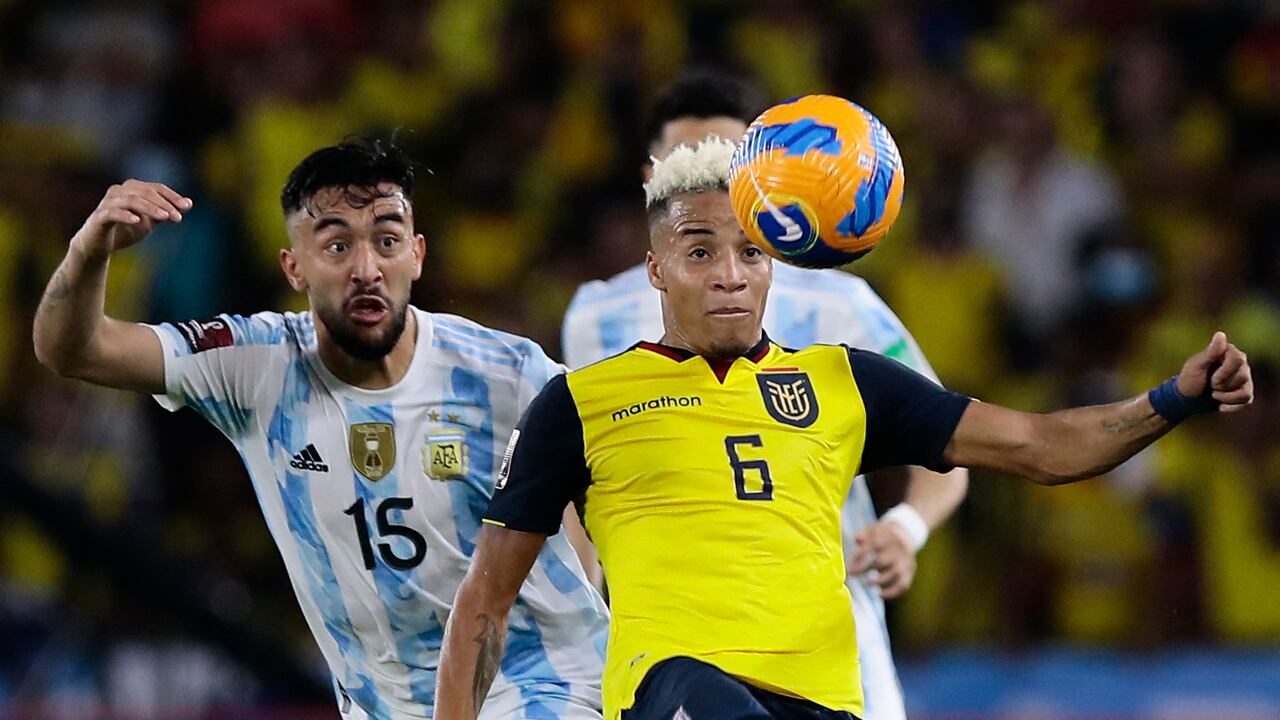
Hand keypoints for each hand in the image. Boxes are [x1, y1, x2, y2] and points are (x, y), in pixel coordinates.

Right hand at [71, 180, 191, 257]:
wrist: (99, 246)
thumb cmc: (125, 230)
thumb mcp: (149, 222)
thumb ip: (165, 212)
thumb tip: (188, 204)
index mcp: (132, 189)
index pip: (156, 188)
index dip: (172, 196)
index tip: (187, 207)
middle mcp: (119, 191)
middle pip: (145, 192)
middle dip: (164, 204)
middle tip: (178, 217)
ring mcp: (107, 203)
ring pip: (131, 199)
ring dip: (150, 208)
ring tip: (164, 217)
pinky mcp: (98, 216)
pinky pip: (112, 212)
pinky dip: (126, 215)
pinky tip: (137, 221)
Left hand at [848, 519, 916, 598]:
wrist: (907, 535)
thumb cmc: (882, 535)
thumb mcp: (874, 530)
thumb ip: (864, 535)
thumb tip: (857, 540)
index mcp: (889, 537)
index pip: (873, 545)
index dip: (860, 554)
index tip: (849, 561)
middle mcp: (899, 550)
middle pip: (881, 561)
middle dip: (863, 568)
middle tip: (851, 573)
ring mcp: (905, 562)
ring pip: (892, 574)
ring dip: (877, 581)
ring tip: (864, 583)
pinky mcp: (909, 573)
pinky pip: (902, 585)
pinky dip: (891, 592)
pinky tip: (879, 594)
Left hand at [1177, 331, 1253, 413]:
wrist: (1187, 398)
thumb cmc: (1189, 378)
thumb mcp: (1196, 365)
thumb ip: (1211, 352)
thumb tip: (1220, 334)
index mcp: (1229, 352)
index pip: (1238, 359)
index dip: (1225, 372)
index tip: (1212, 379)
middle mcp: (1241, 364)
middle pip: (1243, 376)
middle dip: (1223, 385)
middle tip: (1210, 385)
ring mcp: (1244, 379)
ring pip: (1245, 392)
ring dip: (1225, 397)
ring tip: (1213, 394)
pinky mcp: (1245, 393)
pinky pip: (1247, 402)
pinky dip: (1232, 407)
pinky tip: (1220, 406)